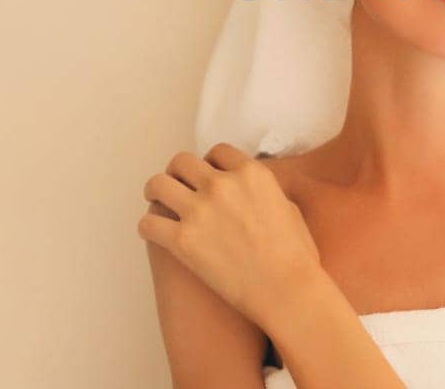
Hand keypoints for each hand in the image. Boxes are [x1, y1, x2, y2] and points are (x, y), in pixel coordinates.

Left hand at [137, 143, 322, 331]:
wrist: (287, 291)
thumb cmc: (296, 257)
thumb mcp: (290, 209)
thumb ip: (266, 193)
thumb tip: (253, 193)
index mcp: (252, 174)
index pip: (217, 152)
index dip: (209, 163)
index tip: (205, 176)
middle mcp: (223, 185)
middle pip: (182, 162)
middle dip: (177, 173)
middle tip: (175, 186)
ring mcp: (200, 212)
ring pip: (158, 185)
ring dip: (156, 192)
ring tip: (156, 202)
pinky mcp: (182, 241)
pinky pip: (148, 224)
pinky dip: (149, 227)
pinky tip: (155, 234)